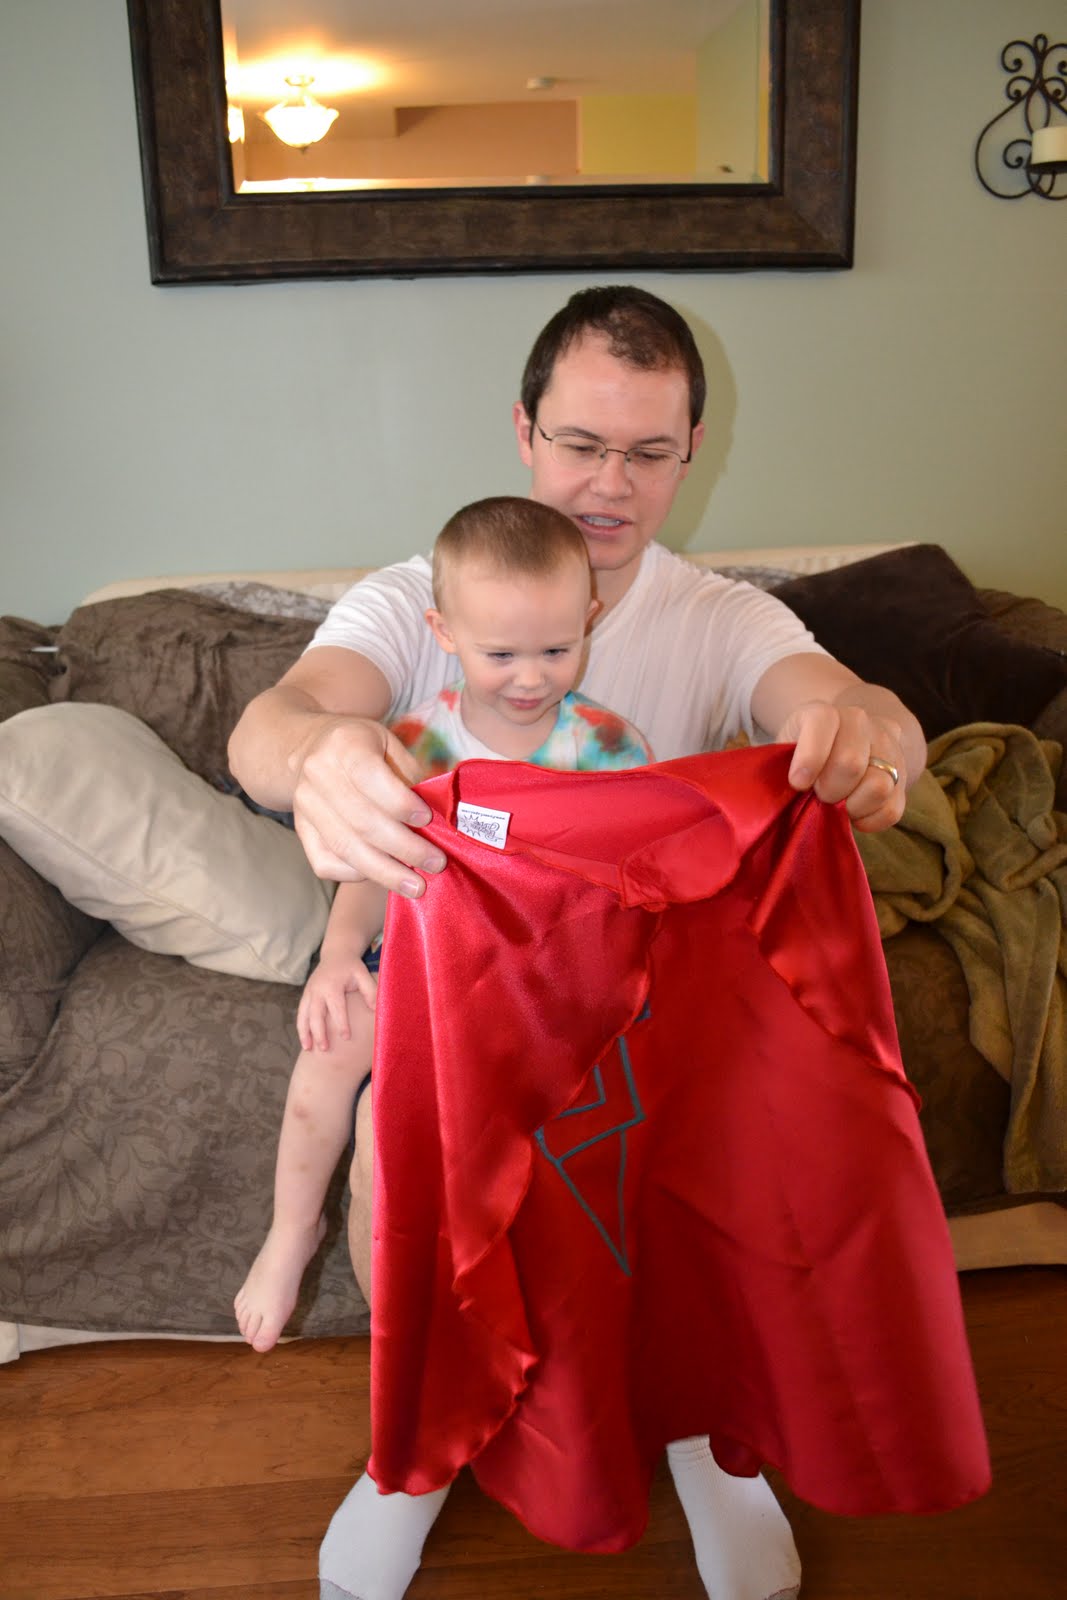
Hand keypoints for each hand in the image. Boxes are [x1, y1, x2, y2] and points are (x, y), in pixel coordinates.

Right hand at [291, 716, 446, 895]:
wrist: (312, 750)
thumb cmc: (365, 749)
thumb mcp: (390, 745)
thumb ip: (411, 776)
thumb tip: (439, 818)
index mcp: (344, 744)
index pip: (370, 777)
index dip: (401, 803)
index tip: (428, 820)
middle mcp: (317, 774)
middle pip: (361, 820)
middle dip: (404, 847)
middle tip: (435, 863)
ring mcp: (304, 805)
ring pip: (345, 847)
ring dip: (385, 872)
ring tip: (416, 886)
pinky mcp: (301, 831)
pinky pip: (326, 864)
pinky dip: (357, 875)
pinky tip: (384, 876)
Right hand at [297, 950, 378, 1051]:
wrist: (336, 954)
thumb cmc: (352, 968)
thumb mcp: (363, 975)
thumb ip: (370, 991)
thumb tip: (376, 1010)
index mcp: (332, 985)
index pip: (336, 1007)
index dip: (341, 1023)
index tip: (346, 1037)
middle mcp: (317, 989)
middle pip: (316, 1014)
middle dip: (319, 1032)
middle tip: (324, 1049)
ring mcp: (309, 993)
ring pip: (304, 1015)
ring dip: (305, 1033)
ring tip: (308, 1049)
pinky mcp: (305, 996)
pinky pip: (300, 1014)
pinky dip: (301, 1028)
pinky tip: (305, 1042)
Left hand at [778, 701, 908, 831]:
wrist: (845, 739)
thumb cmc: (802, 755)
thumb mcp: (784, 750)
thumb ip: (780, 765)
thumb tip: (785, 793)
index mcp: (825, 713)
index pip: (822, 723)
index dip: (809, 758)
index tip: (798, 783)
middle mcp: (860, 723)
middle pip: (850, 763)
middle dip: (829, 790)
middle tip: (819, 796)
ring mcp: (887, 747)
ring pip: (879, 786)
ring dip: (853, 806)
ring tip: (839, 805)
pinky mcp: (902, 777)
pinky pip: (892, 809)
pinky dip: (871, 820)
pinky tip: (854, 814)